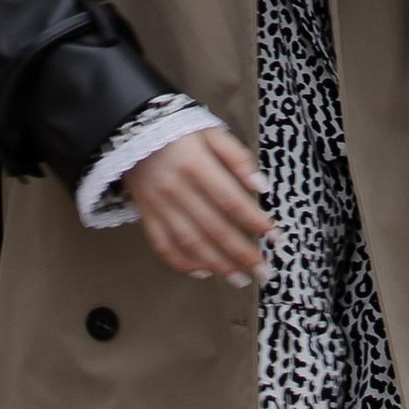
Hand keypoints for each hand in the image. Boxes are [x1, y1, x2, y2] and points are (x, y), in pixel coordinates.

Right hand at [125, 123, 273, 280]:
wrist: (133, 128)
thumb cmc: (181, 130)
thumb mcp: (211, 132)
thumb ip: (238, 158)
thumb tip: (262, 187)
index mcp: (195, 163)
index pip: (230, 200)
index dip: (254, 221)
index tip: (275, 237)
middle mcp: (176, 188)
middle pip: (214, 228)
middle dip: (242, 254)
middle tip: (264, 272)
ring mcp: (159, 205)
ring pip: (191, 243)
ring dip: (218, 265)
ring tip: (241, 280)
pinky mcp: (146, 216)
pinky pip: (164, 246)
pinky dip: (184, 264)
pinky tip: (204, 272)